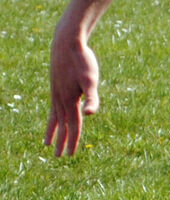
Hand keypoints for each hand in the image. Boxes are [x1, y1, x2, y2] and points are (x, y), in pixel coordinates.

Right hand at [45, 26, 99, 156]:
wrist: (67, 43)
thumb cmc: (83, 60)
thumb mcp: (91, 80)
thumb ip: (92, 98)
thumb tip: (91, 114)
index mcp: (71, 100)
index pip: (74, 126)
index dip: (73, 141)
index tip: (70, 155)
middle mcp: (61, 99)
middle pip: (63, 125)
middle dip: (62, 141)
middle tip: (59, 157)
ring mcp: (56, 93)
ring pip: (55, 117)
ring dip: (54, 131)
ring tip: (48, 143)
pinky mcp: (56, 87)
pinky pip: (53, 107)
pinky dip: (52, 117)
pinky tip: (54, 118)